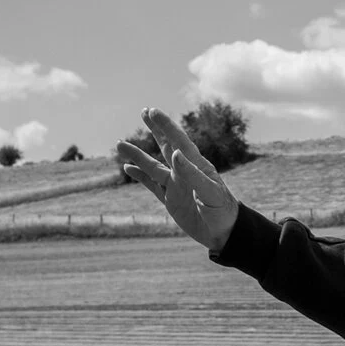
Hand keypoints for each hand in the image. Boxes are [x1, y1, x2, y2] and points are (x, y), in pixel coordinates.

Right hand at [118, 106, 240, 253]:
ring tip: (119, 144)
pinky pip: (151, 185)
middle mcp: (184, 173)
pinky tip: (128, 168)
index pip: (179, 141)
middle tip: (145, 111)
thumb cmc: (222, 211)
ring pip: (152, 166)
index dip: (166, 126)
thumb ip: (192, 174)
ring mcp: (176, 186)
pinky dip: (139, 177)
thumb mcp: (209, 192)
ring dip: (137, 155)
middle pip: (166, 146)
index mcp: (197, 166)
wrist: (224, 234)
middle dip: (156, 129)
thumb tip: (175, 153)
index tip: (153, 112)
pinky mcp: (170, 200)